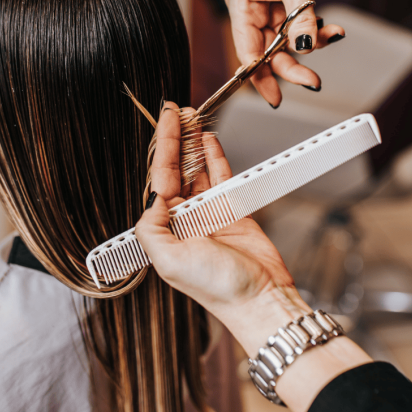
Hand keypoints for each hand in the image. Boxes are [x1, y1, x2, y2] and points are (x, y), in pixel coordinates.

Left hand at [136, 103, 372, 411]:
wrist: (260, 299)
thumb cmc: (217, 288)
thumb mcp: (169, 262)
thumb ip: (151, 228)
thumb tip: (152, 198)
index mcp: (165, 230)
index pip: (159, 180)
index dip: (163, 149)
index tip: (165, 122)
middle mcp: (184, 220)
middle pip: (177, 170)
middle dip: (176, 141)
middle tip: (177, 111)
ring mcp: (208, 214)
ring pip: (198, 170)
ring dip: (194, 145)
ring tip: (193, 118)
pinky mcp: (233, 211)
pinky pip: (221, 177)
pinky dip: (215, 157)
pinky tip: (209, 139)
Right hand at [224, 0, 399, 106]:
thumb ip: (299, 19)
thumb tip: (302, 48)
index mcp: (242, 1)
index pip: (246, 49)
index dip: (259, 76)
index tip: (275, 97)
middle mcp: (253, 9)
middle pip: (268, 52)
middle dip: (292, 66)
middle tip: (312, 81)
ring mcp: (273, 10)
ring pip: (287, 45)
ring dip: (311, 46)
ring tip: (332, 35)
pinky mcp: (291, 8)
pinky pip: (302, 32)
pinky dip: (318, 33)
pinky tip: (333, 29)